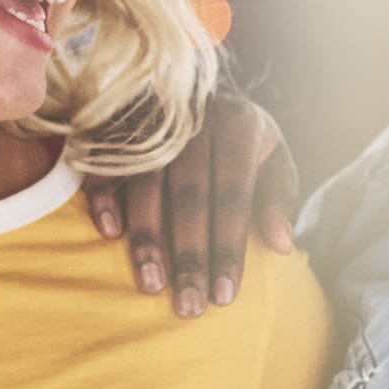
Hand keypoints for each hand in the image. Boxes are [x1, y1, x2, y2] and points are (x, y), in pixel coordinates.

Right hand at [83, 92, 298, 318]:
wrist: (198, 83)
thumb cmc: (240, 137)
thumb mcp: (273, 157)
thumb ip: (278, 197)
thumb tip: (281, 245)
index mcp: (240, 124)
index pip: (234, 195)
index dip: (229, 247)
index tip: (225, 295)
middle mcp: (195, 118)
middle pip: (190, 195)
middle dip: (189, 255)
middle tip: (188, 305)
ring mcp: (153, 119)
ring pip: (147, 183)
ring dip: (147, 236)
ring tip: (151, 284)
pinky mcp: (118, 121)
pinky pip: (108, 161)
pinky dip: (106, 196)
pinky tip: (110, 233)